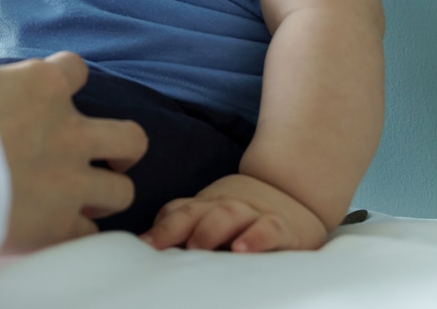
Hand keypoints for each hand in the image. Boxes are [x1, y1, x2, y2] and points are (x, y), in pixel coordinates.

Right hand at [0, 50, 147, 253]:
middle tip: (102, 154)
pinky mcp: (57, 225)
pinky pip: (89, 236)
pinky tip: (60, 230)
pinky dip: (77, 234)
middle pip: (129, 137)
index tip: (49, 90)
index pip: (76, 69)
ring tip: (87, 198)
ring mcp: (69, 181)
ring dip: (107, 194)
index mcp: (40, 87)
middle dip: (122, 148)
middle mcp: (67, 132)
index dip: (66, 78)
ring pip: (123, 191)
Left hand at [141, 174, 328, 252]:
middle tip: (158, 246)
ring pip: (228, 215)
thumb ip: (186, 225)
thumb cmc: (244, 213)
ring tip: (196, 247)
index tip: (142, 245)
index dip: (159, 227)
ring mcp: (252, 213)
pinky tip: (242, 248)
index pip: (178, 212)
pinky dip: (256, 238)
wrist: (294, 188)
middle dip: (174, 228)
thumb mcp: (213, 214)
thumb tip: (149, 246)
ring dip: (210, 230)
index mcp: (205, 206)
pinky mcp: (282, 226)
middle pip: (195, 212)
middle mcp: (224, 206)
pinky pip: (268, 229)